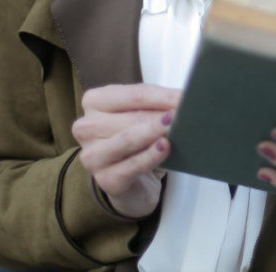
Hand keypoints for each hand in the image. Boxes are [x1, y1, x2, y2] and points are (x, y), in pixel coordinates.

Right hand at [72, 83, 181, 218]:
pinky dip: (150, 156)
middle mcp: (87, 127)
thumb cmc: (139, 140)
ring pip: (127, 140)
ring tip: (176, 127)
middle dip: (162, 116)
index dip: (164, 96)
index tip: (188, 97)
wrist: (134, 180)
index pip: (135, 95)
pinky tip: (165, 148)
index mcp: (95, 101)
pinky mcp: (105, 179)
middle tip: (189, 114)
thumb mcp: (145, 114)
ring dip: (155, 133)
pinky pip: (131, 166)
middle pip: (132, 117)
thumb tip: (187, 98)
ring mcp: (92, 155)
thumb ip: (159, 104)